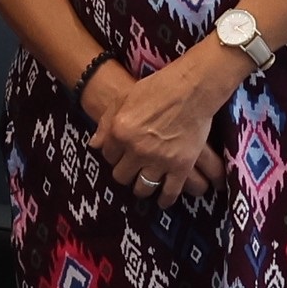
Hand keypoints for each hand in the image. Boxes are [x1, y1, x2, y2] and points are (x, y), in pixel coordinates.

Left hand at [87, 54, 230, 203]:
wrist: (193, 88)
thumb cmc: (158, 87)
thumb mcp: (124, 98)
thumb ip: (106, 122)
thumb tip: (94, 145)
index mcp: (120, 131)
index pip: (107, 156)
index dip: (114, 155)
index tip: (122, 154)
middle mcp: (137, 149)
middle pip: (121, 176)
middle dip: (125, 172)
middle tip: (133, 169)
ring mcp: (159, 160)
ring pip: (142, 188)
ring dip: (142, 187)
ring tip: (145, 183)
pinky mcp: (181, 166)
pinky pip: (169, 192)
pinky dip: (165, 199)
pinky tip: (162, 200)